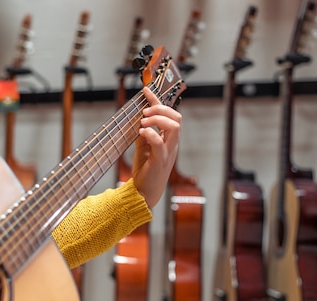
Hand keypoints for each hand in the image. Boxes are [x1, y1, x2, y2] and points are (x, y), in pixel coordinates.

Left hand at [132, 86, 181, 208]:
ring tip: (143, 123)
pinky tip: (142, 132)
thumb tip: (140, 119)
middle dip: (160, 109)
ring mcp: (168, 153)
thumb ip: (144, 134)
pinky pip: (160, 143)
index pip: (169, 115)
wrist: (144, 194)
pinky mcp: (161, 161)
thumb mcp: (142, 148)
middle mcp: (172, 145)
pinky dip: (151, 133)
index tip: (146, 90)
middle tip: (144, 113)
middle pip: (176, 118)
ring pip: (174, 127)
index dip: (158, 100)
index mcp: (169, 140)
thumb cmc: (144, 172)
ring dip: (157, 120)